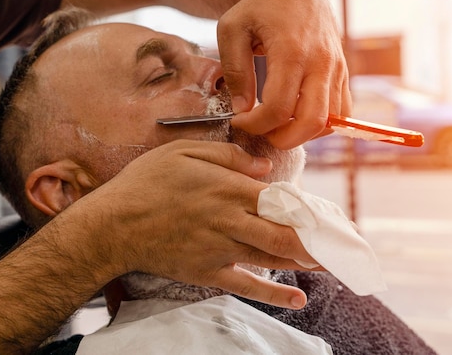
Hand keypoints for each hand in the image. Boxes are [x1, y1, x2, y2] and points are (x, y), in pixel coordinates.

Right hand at [85, 139, 314, 308]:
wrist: (112, 225)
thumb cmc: (145, 183)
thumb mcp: (182, 151)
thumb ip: (226, 155)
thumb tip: (263, 166)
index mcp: (225, 187)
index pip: (278, 198)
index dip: (305, 207)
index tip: (325, 212)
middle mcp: (229, 219)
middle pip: (283, 232)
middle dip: (315, 238)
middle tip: (339, 243)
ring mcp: (219, 249)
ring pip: (271, 258)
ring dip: (305, 262)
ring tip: (332, 264)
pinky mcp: (207, 272)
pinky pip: (246, 286)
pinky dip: (274, 294)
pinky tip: (299, 299)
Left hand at [217, 0, 350, 148]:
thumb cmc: (258, 7)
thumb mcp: (232, 29)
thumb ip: (235, 70)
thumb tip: (242, 109)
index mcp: (292, 51)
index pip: (279, 108)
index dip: (255, 124)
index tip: (239, 120)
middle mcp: (321, 63)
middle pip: (311, 122)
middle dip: (282, 139)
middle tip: (261, 131)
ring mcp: (337, 69)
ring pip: (329, 122)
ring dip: (301, 133)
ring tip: (276, 123)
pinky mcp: (343, 73)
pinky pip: (341, 112)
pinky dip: (320, 124)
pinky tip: (296, 117)